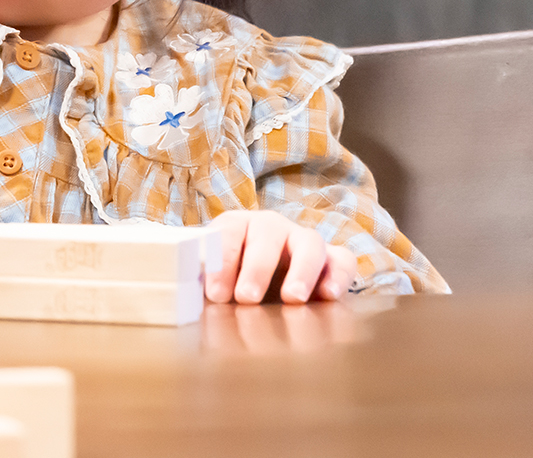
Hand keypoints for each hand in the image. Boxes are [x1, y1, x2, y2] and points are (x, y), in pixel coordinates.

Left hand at [204, 210, 359, 303]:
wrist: (265, 278)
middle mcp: (271, 226)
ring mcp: (304, 240)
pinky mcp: (333, 258)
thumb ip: (206, 286)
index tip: (215, 294)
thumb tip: (190, 307)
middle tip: (246, 298)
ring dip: (301, 271)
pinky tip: (328, 297)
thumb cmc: (232, 278)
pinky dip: (337, 276)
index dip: (222, 262)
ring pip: (309, 244)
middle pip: (267, 236)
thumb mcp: (216, 278)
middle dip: (256, 268)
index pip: (228, 232)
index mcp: (237, 225)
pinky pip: (342, 260)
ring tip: (292, 299)